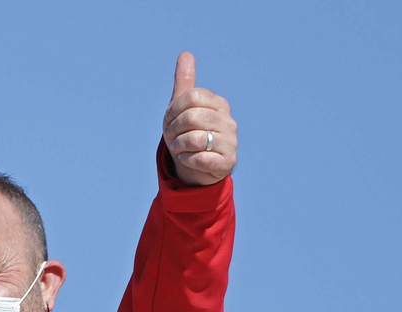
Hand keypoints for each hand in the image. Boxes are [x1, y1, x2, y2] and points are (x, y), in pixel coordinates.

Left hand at [163, 51, 237, 186]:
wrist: (195, 168)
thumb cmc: (187, 134)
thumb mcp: (181, 108)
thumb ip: (185, 82)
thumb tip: (186, 54)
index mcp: (218, 103)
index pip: (191, 97)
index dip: (173, 110)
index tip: (170, 120)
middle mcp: (228, 120)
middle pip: (192, 117)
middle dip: (173, 130)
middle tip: (171, 139)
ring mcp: (231, 141)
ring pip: (195, 138)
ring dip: (179, 146)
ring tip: (180, 149)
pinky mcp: (228, 162)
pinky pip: (201, 158)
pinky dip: (187, 160)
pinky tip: (188, 159)